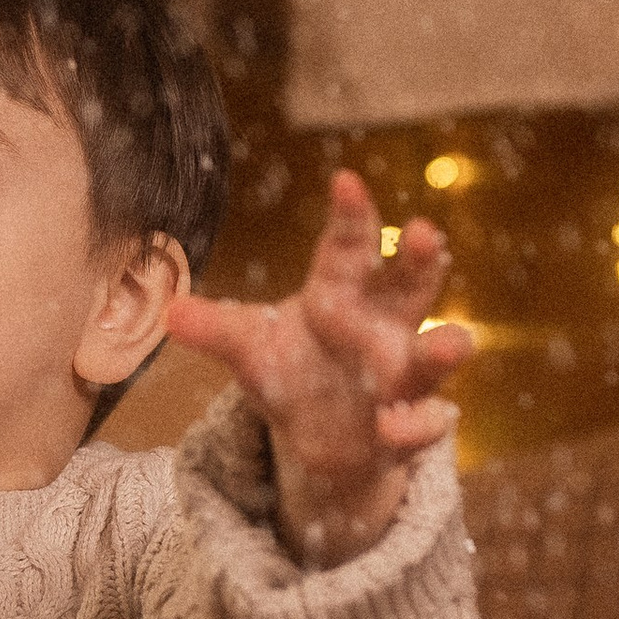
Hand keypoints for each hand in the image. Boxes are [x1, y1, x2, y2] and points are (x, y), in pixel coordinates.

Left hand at [165, 169, 473, 569]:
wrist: (321, 438)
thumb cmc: (294, 373)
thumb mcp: (250, 349)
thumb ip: (217, 329)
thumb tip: (169, 312)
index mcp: (342, 293)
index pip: (349, 245)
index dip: (351, 213)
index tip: (346, 180)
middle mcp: (383, 327)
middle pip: (410, 284)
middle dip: (419, 259)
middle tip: (422, 231)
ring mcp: (403, 375)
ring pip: (434, 353)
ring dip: (446, 347)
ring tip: (449, 344)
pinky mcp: (408, 423)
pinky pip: (426, 422)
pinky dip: (416, 424)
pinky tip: (395, 426)